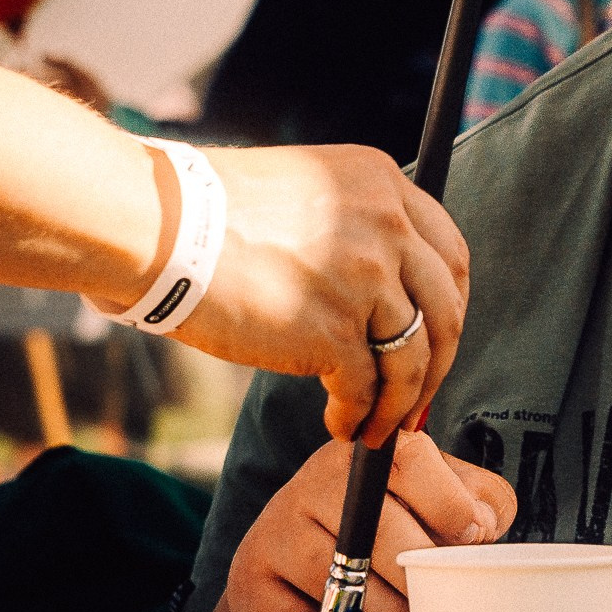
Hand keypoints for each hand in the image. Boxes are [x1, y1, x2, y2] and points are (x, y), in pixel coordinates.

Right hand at [174, 144, 468, 444]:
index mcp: (382, 185)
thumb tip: (383, 290)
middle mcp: (387, 226)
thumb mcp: (307, 188)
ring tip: (379, 426)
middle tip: (418, 399)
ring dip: (400, 403)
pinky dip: (358, 416)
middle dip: (437, 365)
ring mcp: (365, 278)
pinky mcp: (333, 331)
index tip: (437, 339)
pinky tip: (340, 424)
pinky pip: (367, 389)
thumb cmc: (210, 213)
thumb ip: (354, 224)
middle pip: (447, 310)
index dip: (450, 306)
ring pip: (414, 358)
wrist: (161, 226)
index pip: (450, 255)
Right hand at [184, 431, 514, 611]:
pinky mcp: (252, 578)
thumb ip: (479, 501)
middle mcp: (316, 478)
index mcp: (366, 453)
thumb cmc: (384, 534)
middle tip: (441, 600)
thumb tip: (481, 527)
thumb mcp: (434, 501)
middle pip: (385, 529)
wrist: (289, 576)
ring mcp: (279, 527)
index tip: (470, 538)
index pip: (411, 459)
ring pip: (347, 580)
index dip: (450, 506)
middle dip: (424, 576)